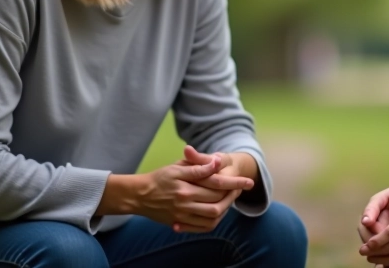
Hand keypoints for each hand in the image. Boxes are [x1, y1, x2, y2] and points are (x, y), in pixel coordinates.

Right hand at [136, 153, 251, 232]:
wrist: (139, 196)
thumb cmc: (159, 177)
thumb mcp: (177, 167)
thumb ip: (198, 166)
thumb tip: (217, 161)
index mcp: (186, 185)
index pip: (217, 183)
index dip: (234, 182)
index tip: (249, 181)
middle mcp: (185, 202)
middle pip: (217, 202)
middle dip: (232, 196)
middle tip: (240, 189)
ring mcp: (182, 215)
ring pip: (213, 217)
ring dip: (225, 209)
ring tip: (230, 199)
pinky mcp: (179, 223)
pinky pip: (203, 227)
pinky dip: (214, 221)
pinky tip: (218, 212)